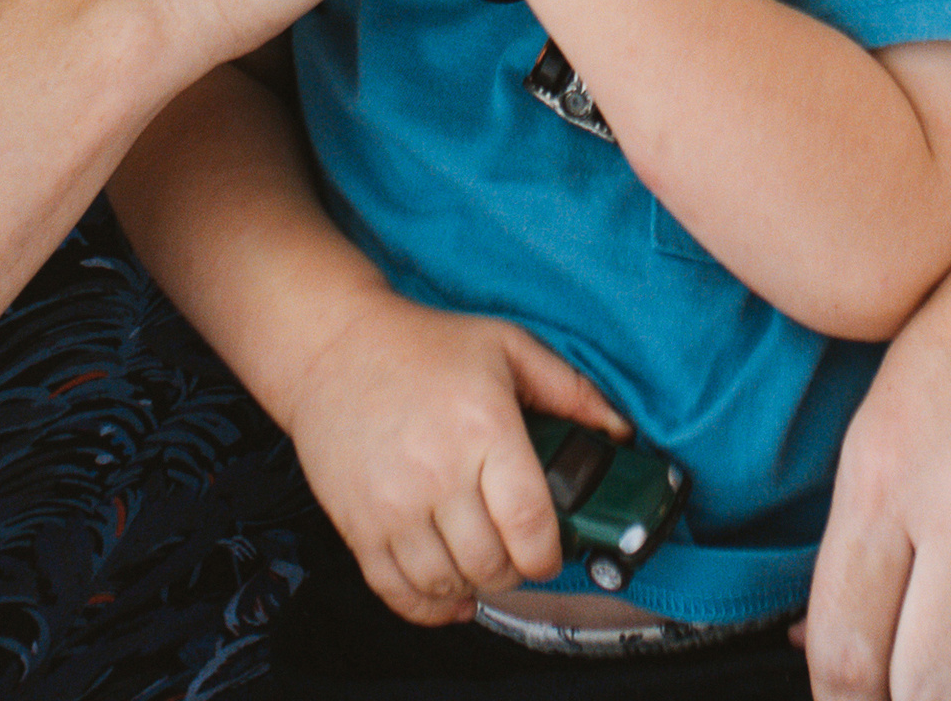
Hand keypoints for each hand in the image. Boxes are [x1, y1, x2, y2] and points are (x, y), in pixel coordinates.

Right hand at [289, 288, 626, 625]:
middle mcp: (437, 472)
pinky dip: (427, 606)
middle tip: (512, 549)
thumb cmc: (420, 344)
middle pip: (493, 564)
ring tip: (476, 560)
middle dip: (513, 568)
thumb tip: (620, 432)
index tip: (548, 550)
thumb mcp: (504, 345)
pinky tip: (445, 591)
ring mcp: (392, 502)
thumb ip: (569, 389)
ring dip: (471, 584)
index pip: (531, 528)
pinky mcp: (356, 521)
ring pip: (447, 584)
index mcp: (483, 429)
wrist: (330, 344)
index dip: (550, 555)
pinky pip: (395, 590)